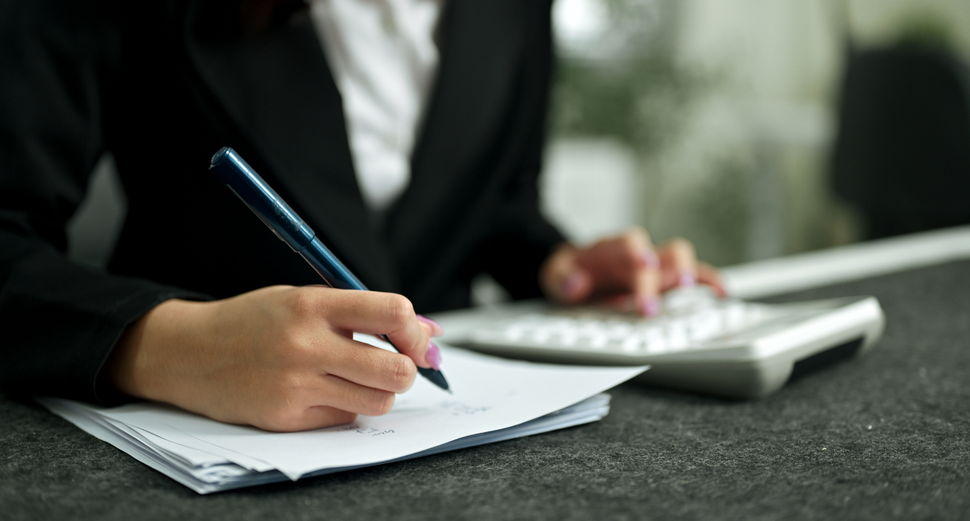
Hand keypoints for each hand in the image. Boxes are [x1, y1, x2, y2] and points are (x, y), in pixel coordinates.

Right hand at [105, 285, 442, 431]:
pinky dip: (345, 406)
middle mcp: (306, 345)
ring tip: (356, 377)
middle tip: (398, 365)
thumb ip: (363, 312)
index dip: (415, 330)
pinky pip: (344, 419)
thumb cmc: (254, 321)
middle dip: (409, 370)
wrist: (189, 352)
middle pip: (396, 370)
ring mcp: (296, 386)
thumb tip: (428, 332)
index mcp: (313, 304)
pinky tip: (322, 391)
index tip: (415, 338)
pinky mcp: (286, 418)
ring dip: (379, 392)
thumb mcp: (305, 298)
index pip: (392, 312)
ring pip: (378, 401)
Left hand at [539, 227, 725, 314]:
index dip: (638, 253)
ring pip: (682, 260)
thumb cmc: (569, 272)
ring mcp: (655, 266)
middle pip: (662, 253)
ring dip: (694, 275)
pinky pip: (693, 276)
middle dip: (669, 273)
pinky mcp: (665, 280)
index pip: (629, 244)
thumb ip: (562, 278)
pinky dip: (709, 283)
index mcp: (611, 249)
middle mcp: (639, 253)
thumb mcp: (553, 275)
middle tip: (672, 297)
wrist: (574, 271)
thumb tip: (576, 283)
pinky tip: (721, 294)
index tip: (643, 265)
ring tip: (704, 294)